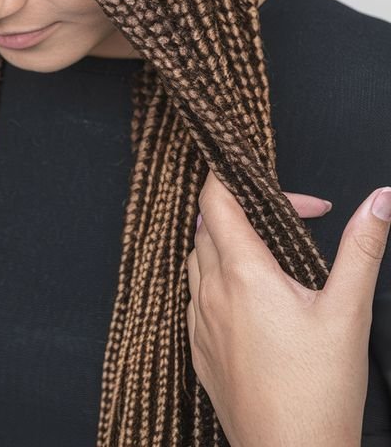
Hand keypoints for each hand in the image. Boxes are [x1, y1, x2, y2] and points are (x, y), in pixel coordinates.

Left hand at [186, 169, 390, 446]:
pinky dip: (217, 281)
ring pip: (198, 260)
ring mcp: (201, 321)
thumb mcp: (348, 312)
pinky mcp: (199, 349)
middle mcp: (212, 292)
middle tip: (289, 222)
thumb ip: (361, 249)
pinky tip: (250, 300)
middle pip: (208, 226)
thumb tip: (380, 200)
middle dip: (243, 211)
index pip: (214, 200)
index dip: (230, 177)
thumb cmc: (319, 391)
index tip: (262, 178)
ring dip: (226, 245)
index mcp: (242, 273)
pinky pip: (196, 297)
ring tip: (270, 256)